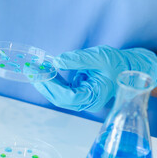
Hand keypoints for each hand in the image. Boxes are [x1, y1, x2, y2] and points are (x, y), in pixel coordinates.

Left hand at [33, 45, 156, 111]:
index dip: (51, 86)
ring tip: (33, 69)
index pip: (68, 96)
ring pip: (57, 95)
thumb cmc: (117, 63)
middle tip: (30, 70)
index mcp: (94, 96)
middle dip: (43, 84)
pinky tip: (42, 70)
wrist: (127, 66)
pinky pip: (60, 89)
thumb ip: (77, 60)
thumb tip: (56, 62)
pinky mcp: (78, 92)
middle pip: (59, 98)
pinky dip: (50, 80)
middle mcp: (86, 101)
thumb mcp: (98, 57)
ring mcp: (81, 98)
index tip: (38, 73)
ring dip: (44, 82)